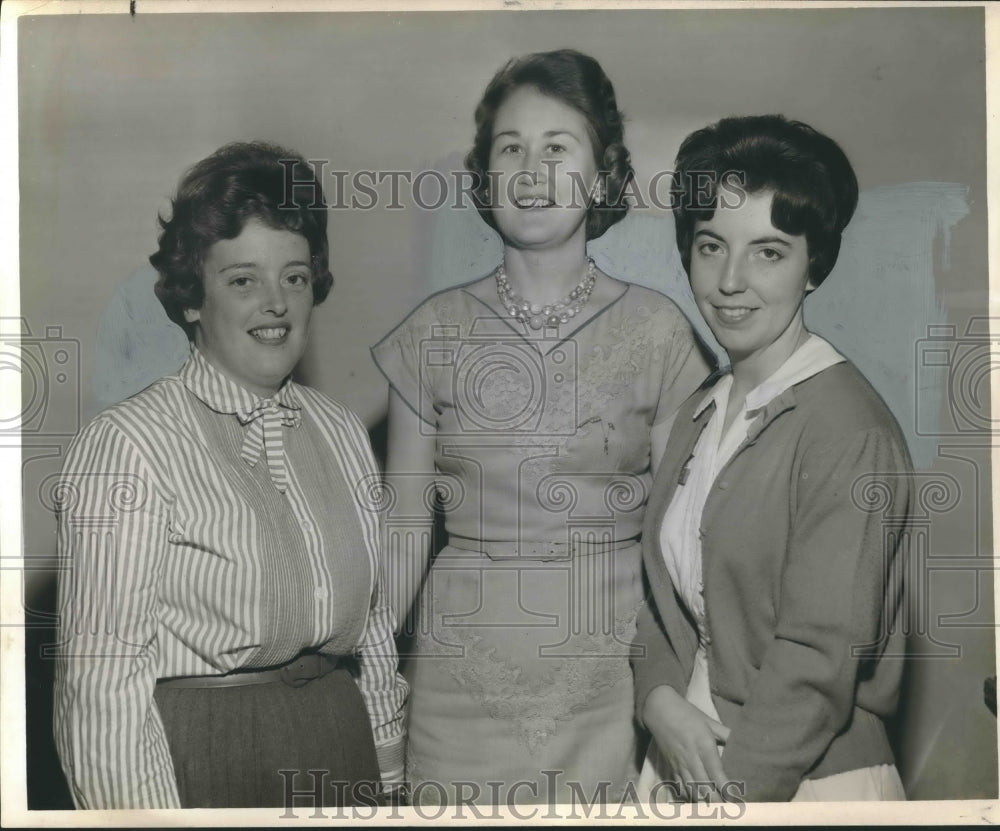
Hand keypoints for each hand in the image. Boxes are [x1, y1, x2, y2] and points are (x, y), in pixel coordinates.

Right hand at [643, 685, 730, 800]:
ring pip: (692, 788)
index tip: (735, 799)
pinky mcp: (671, 765)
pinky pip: (679, 785)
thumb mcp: (708, 720)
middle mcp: (691, 757)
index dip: (725, 787)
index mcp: (703, 744)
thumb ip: (725, 733)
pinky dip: (688, 796)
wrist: (659, 709)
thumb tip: (742, 741)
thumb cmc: (686, 713)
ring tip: (714, 811)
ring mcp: (680, 763)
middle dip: (716, 800)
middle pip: (704, 784)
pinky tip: (696, 803)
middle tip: (727, 811)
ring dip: (703, 801)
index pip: (716, 771)